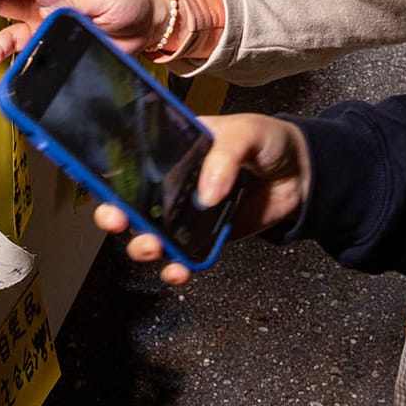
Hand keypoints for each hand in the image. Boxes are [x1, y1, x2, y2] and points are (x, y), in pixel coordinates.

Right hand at [0, 0, 164, 69]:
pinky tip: (9, 72)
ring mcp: (46, 32)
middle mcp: (43, 8)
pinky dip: (18, 66)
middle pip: (2, 4)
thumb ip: (74, 3)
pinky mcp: (56, 53)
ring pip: (12, 37)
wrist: (146, 24)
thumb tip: (47, 15)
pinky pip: (31, 59)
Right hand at [92, 113, 311, 285]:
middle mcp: (174, 181)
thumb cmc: (268, 141)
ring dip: (143, 245)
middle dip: (117, 214)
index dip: (112, 173)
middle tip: (118, 221)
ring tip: (152, 248)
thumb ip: (224, 157)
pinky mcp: (207, 237)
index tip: (102, 185)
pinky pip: (184, 255)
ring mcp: (189, 211)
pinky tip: (177, 272)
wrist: (303, 173)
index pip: (134, 159)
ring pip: (153, 233)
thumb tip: (206, 194)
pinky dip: (176, 268)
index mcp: (175, 147)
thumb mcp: (245, 133)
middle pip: (133, 201)